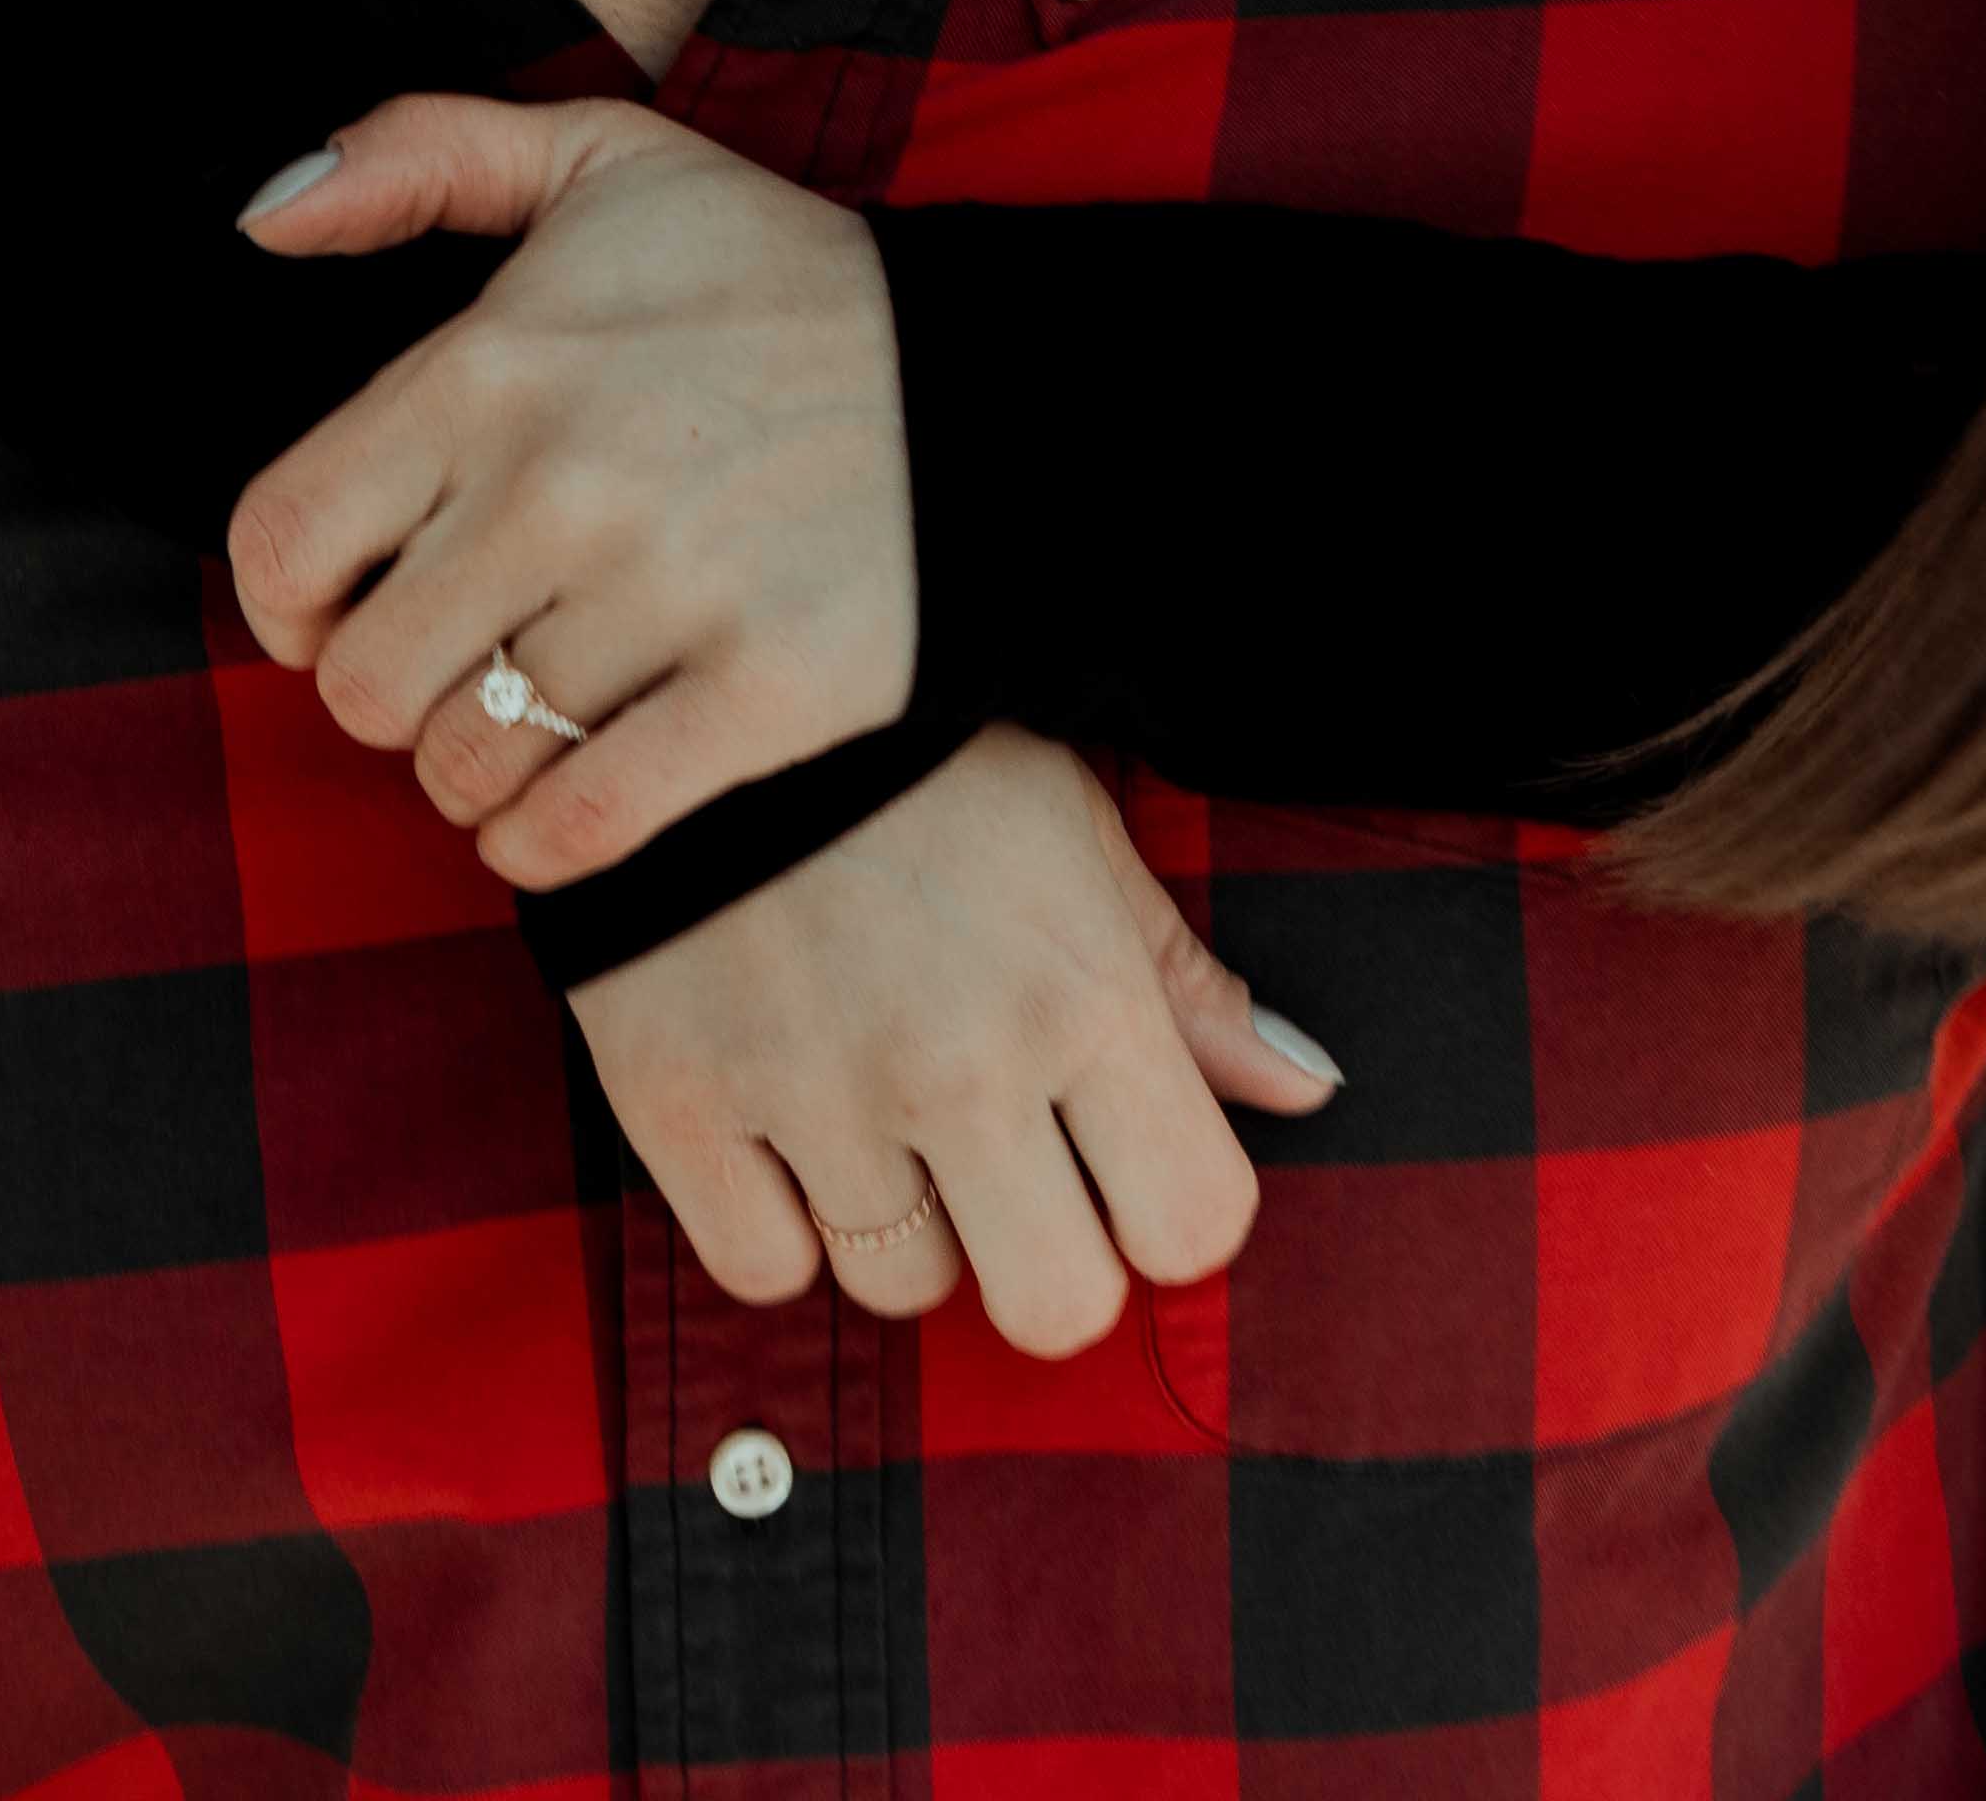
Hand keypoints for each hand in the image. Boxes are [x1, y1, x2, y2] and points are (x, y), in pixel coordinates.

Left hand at [226, 94, 921, 891]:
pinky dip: (542, 842)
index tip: (335, 611)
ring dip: (475, 771)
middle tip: (457, 665)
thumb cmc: (773, 280)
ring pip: (465, 765)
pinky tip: (559, 807)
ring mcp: (668, 591)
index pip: (282, 540)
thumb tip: (261, 221)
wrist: (998, 383)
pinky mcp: (765, 690)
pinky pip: (577, 825)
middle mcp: (564, 479)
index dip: (284, 604)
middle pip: (364, 681)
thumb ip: (414, 157)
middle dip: (392, 691)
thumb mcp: (600, 160)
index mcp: (492, 361)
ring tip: (525, 725)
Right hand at [567, 726, 1345, 1354]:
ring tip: (880, 1102)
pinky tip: (786, 1122)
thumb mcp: (1076, 836)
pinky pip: (763, 1272)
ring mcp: (812, 1095)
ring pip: (904, 1292)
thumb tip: (1307, 1092)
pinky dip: (779, 1225)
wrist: (694, 676)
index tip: (1127, 1167)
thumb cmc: (915, 759)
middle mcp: (960, 1064)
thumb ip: (1187, 986)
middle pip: (1057, 1310)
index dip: (1170, 1211)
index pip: (1194, 1226)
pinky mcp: (678, 1107)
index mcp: (1082, 992)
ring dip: (906, 1225)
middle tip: (1007, 1170)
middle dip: (1048, 1257)